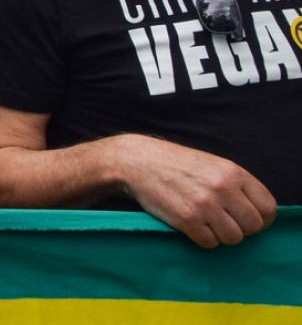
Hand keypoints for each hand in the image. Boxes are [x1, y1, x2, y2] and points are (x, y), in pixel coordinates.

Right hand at [116, 136, 275, 247]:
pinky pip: (210, 243)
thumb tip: (258, 214)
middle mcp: (222, 187)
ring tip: (206, 223)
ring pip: (234, 238)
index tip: (249, 221)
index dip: (262, 219)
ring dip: (221, 235)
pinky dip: (202, 239)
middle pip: (253, 226)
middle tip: (224, 222)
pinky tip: (191, 225)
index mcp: (232, 172)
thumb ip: (236, 185)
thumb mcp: (211, 164)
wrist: (136, 161)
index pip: (268, 207)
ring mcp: (205, 204)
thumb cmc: (175, 165)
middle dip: (241, 229)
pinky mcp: (187, 219)